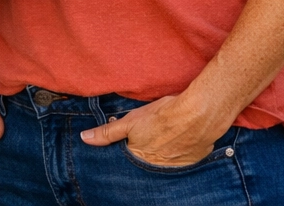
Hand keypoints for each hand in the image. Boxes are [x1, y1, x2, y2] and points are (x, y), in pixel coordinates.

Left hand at [80, 94, 227, 167]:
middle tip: (151, 138)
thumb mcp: (131, 121)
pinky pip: (180, 162)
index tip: (133, 141)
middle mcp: (155, 168)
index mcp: (139, 159)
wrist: (198, 115)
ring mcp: (174, 168)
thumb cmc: (163, 115)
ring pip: (162, 163)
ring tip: (165, 138)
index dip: (129, 149)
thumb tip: (85, 138)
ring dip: (162, 154)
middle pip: (145, 163)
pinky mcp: (191, 163)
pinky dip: (178, 153)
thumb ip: (107, 132)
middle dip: (145, 154)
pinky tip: (180, 140)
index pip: (128, 159)